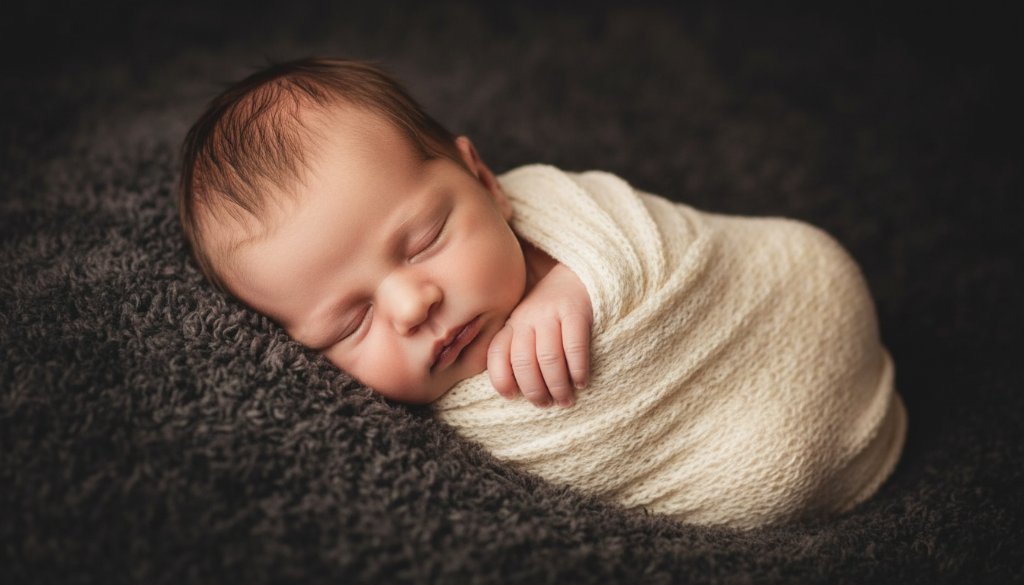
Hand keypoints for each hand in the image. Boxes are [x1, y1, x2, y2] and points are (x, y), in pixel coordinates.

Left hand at [487, 262, 592, 407]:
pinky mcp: (576, 312)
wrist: (577, 272)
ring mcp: (551, 314)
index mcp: (512, 324)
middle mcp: (527, 318)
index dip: (501, 379)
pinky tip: (582, 382)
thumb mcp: (526, 323)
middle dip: (534, 390)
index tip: (512, 397)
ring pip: (548, 358)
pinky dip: (577, 370)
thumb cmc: (550, 310)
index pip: (496, 354)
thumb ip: (516, 348)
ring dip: (557, 385)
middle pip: (523, 362)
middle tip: (546, 405)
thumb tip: (513, 392)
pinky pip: (574, 346)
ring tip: (566, 400)